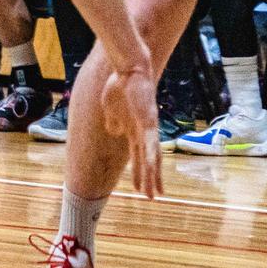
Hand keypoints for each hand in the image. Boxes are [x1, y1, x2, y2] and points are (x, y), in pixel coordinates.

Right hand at [101, 62, 161, 199]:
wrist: (130, 69)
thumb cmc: (120, 85)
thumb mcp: (111, 109)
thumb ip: (113, 121)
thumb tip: (114, 131)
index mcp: (133, 130)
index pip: (139, 156)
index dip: (140, 172)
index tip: (141, 189)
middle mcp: (143, 131)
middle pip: (148, 160)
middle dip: (150, 179)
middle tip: (153, 198)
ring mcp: (147, 126)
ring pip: (152, 155)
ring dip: (153, 175)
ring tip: (155, 193)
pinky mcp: (148, 119)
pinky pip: (150, 140)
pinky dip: (151, 155)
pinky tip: (153, 168)